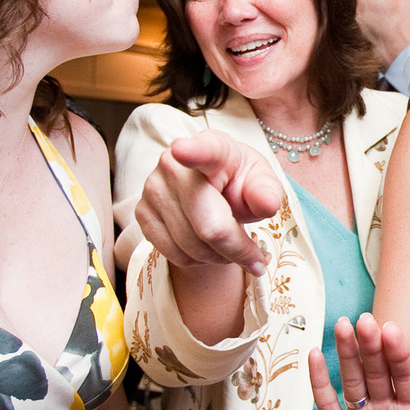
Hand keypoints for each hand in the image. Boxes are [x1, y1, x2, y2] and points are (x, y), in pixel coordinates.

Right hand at [133, 132, 284, 273]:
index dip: (192, 152)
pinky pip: (174, 254)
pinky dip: (197, 260)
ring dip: (219, 258)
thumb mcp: (261, 183)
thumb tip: (268, 205)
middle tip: (257, 259)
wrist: (213, 191)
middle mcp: (174, 165)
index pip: (203, 151)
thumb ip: (267, 193)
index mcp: (213, 148)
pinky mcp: (141, 213)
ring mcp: (153, 189)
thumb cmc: (240, 183)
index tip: (182, 150)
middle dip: (237, 250)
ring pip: (192, 246)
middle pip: (209, 226)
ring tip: (230, 246)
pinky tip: (207, 246)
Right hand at [311, 313, 409, 409]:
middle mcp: (384, 404)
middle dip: (370, 345)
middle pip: (376, 370)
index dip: (397, 352)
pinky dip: (319, 380)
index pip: (404, 373)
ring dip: (346, 353)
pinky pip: (327, 404)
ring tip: (341, 326)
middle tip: (364, 320)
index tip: (392, 329)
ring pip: (352, 379)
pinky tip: (314, 356)